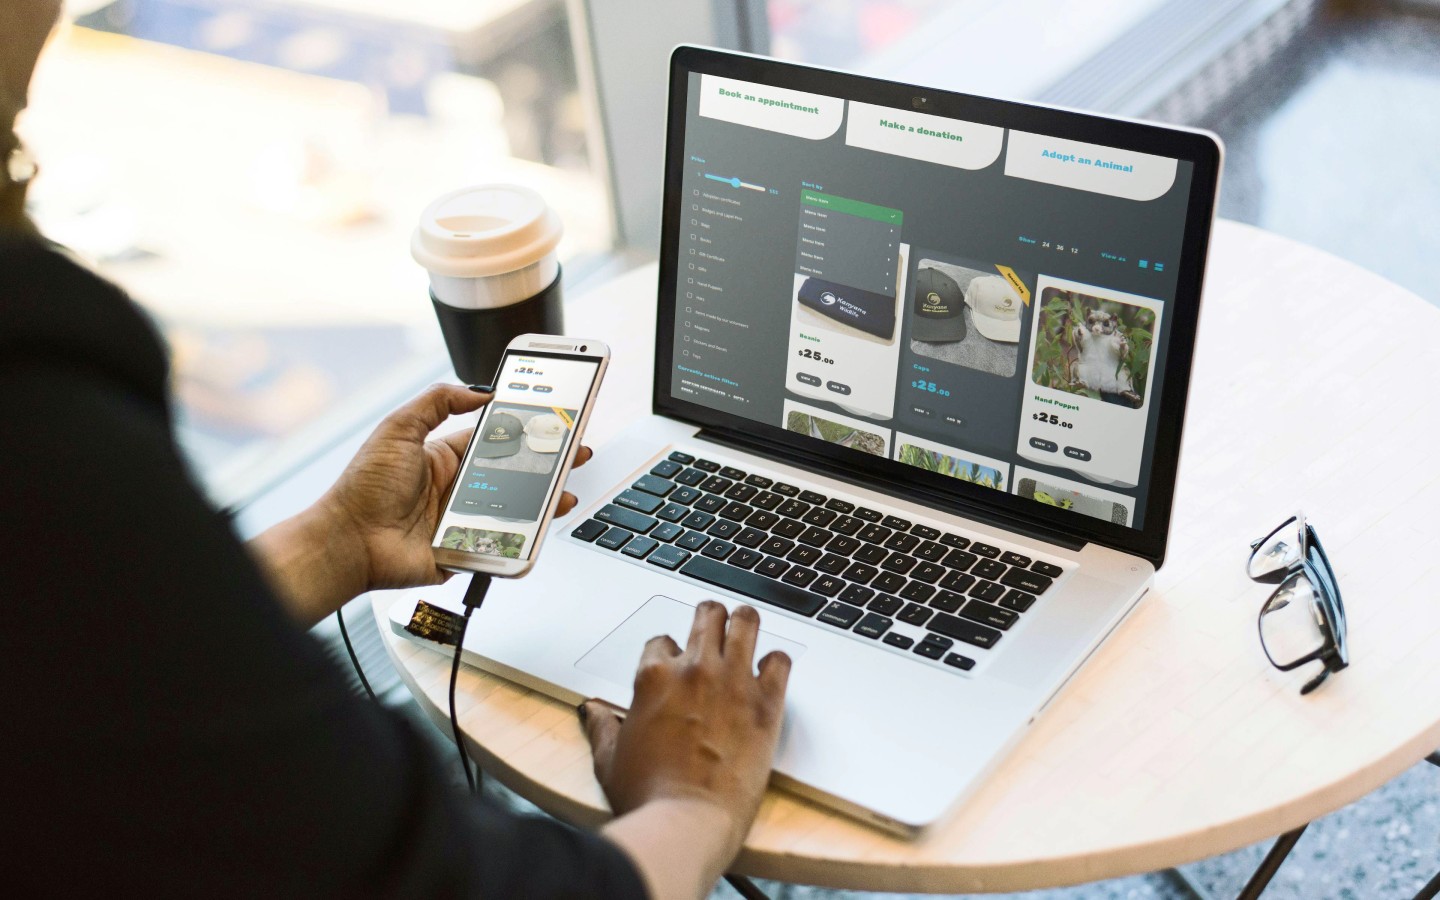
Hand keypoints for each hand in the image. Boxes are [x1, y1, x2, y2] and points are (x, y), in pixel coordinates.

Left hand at [322, 383, 589, 592]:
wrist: (349, 541)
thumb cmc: (364, 487)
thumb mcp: (398, 428)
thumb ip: (437, 401)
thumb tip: (478, 390)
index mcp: (445, 457)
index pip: (495, 440)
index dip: (524, 432)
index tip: (549, 423)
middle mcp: (458, 488)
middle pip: (514, 475)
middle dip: (547, 466)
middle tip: (574, 455)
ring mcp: (464, 521)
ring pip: (516, 510)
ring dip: (544, 502)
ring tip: (566, 494)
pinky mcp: (466, 550)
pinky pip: (502, 545)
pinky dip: (524, 541)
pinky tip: (541, 530)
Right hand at [582, 602, 790, 864]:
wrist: (687, 822)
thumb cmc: (648, 796)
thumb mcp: (609, 760)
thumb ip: (602, 727)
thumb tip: (592, 711)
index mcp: (654, 677)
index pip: (662, 641)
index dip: (669, 652)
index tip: (675, 664)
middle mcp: (694, 669)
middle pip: (707, 616)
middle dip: (709, 618)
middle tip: (714, 627)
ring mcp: (733, 681)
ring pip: (746, 622)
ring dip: (744, 623)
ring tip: (746, 628)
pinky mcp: (766, 703)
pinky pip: (780, 660)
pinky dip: (776, 663)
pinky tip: (770, 673)